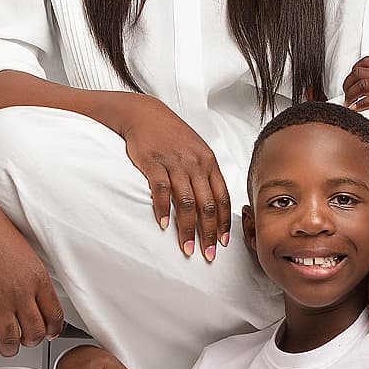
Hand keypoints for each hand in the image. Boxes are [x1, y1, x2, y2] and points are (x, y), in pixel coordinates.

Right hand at [0, 173, 64, 356]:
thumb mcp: (28, 255)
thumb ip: (35, 279)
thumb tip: (38, 298)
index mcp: (38, 280)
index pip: (54, 316)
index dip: (52, 330)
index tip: (48, 333)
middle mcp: (21, 293)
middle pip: (34, 334)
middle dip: (30, 342)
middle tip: (24, 340)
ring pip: (10, 341)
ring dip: (9, 349)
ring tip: (5, 346)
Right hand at [105, 93, 232, 260]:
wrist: (144, 113)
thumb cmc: (171, 134)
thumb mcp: (196, 150)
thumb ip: (206, 174)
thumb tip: (214, 202)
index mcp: (209, 162)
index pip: (222, 198)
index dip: (223, 223)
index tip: (222, 242)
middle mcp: (195, 164)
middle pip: (207, 205)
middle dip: (208, 233)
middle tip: (208, 255)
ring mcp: (174, 163)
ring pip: (186, 202)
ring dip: (188, 229)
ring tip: (186, 248)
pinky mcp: (153, 163)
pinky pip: (161, 190)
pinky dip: (164, 210)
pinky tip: (164, 225)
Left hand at [345, 56, 368, 117]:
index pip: (365, 61)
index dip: (353, 71)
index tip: (351, 82)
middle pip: (359, 72)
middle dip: (348, 84)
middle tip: (346, 95)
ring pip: (363, 85)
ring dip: (351, 95)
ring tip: (348, 105)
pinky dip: (362, 104)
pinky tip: (357, 110)